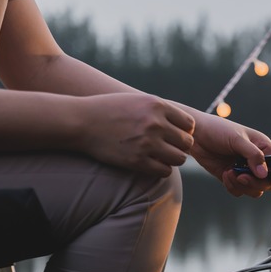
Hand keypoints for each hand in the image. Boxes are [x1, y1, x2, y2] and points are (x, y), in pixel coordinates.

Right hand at [76, 93, 194, 175]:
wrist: (81, 122)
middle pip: (187, 142)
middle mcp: (155, 123)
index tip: (174, 134)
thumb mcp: (138, 100)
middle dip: (180, 146)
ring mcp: (146, 143)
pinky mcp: (136, 161)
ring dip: (173, 159)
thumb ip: (162, 111)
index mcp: (157, 106)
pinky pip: (164, 171)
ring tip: (162, 156)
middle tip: (168, 147)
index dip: (185, 131)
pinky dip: (161, 169)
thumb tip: (188, 127)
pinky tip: (152, 164)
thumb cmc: (111, 110)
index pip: (189, 124)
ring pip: (179, 159)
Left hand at [182, 106, 270, 197]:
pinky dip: (232, 187)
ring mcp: (245, 171)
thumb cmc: (218, 130)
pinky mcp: (232, 178)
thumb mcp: (237, 139)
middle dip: (256, 183)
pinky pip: (239, 191)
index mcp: (264, 148)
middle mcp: (257, 161)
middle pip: (268, 182)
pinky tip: (224, 174)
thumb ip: (253, 155)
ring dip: (243, 186)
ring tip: (229, 173)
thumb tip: (264, 174)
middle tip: (242, 176)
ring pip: (254, 190)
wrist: (195, 135)